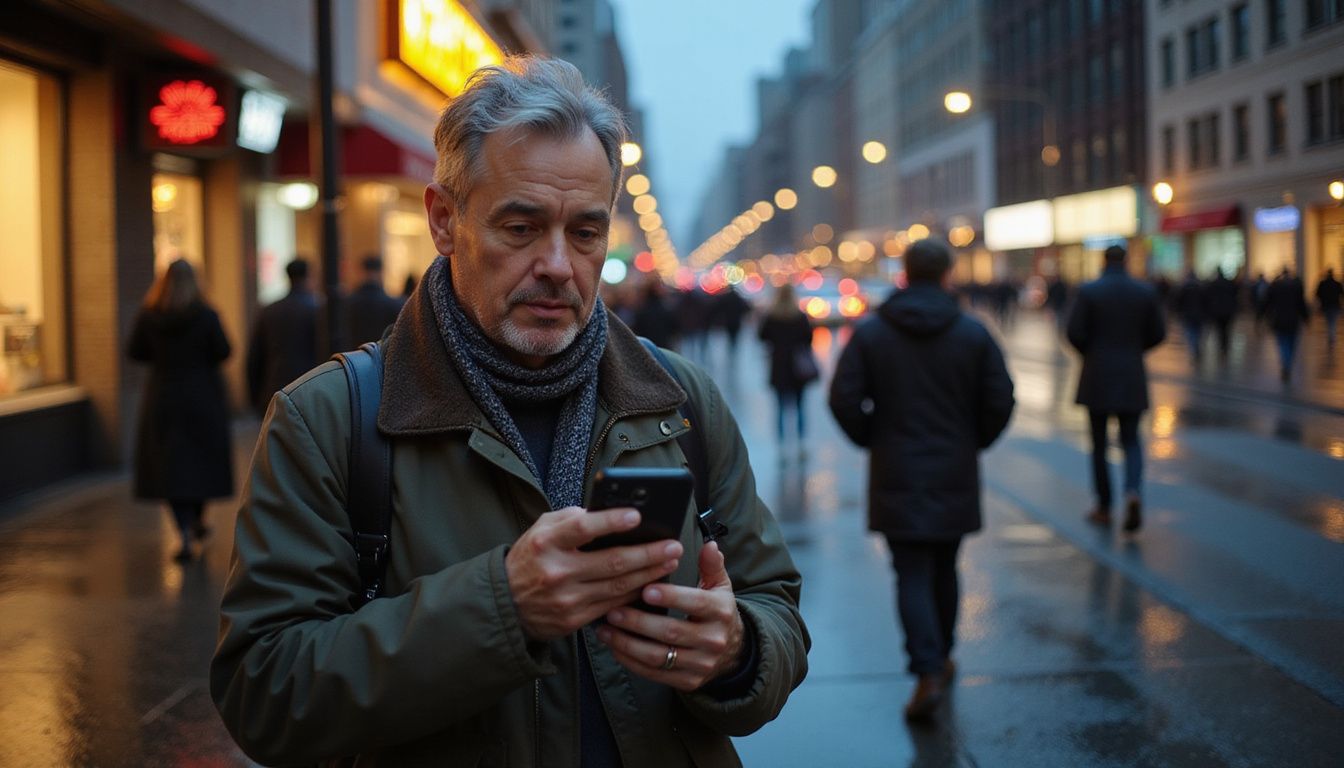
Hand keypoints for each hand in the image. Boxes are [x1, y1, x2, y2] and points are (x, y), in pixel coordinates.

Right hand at [505, 506, 682, 641]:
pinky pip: (613, 605)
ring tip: (670, 562)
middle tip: (673, 545)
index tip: (637, 516)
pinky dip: (635, 594)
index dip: (612, 521)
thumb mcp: (541, 529)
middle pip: (612, 561)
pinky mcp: (574, 620)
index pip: (583, 528)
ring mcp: (566, 599)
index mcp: (546, 542)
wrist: (505, 604)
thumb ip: (571, 518)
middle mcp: (556, 571)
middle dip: (648, 553)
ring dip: (650, 574)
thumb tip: (607, 512)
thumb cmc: (530, 558)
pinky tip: (651, 584)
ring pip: (618, 586)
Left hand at [596, 541, 745, 691]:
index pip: (695, 603)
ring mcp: (700, 664)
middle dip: (639, 622)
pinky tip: (615, 648)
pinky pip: (655, 673)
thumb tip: (710, 546)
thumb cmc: (717, 612)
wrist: (732, 652)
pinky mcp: (688, 681)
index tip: (646, 590)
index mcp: (721, 612)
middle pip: (672, 632)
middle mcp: (713, 640)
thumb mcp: (720, 586)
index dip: (671, 598)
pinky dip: (632, 661)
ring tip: (606, 630)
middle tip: (613, 611)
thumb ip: (711, 565)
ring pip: (659, 656)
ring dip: (628, 644)